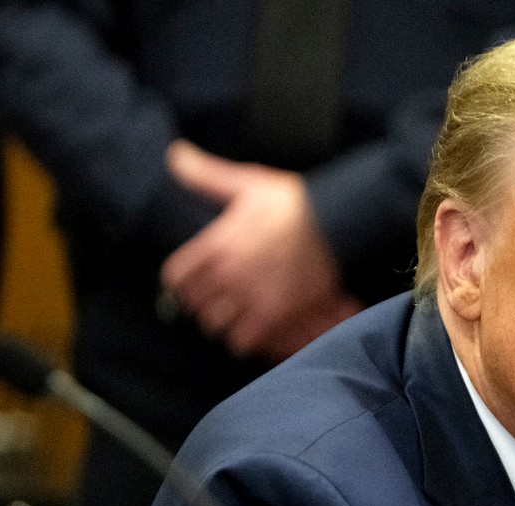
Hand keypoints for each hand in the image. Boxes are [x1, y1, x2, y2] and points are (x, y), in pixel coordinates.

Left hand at [161, 140, 362, 362]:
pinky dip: (246, 340)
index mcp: (216, 244)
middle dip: (203, 305)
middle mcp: (229, 274)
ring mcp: (252, 297)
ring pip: (217, 327)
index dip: (181, 284)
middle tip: (216, 300)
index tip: (191, 283)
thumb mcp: (248, 184)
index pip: (176, 278)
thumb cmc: (296, 203)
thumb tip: (175, 154)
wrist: (339, 224)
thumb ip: (207, 175)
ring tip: (235, 317)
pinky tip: (254, 329)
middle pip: (195, 307)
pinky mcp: (277, 316)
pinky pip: (244, 342)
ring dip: (223, 323)